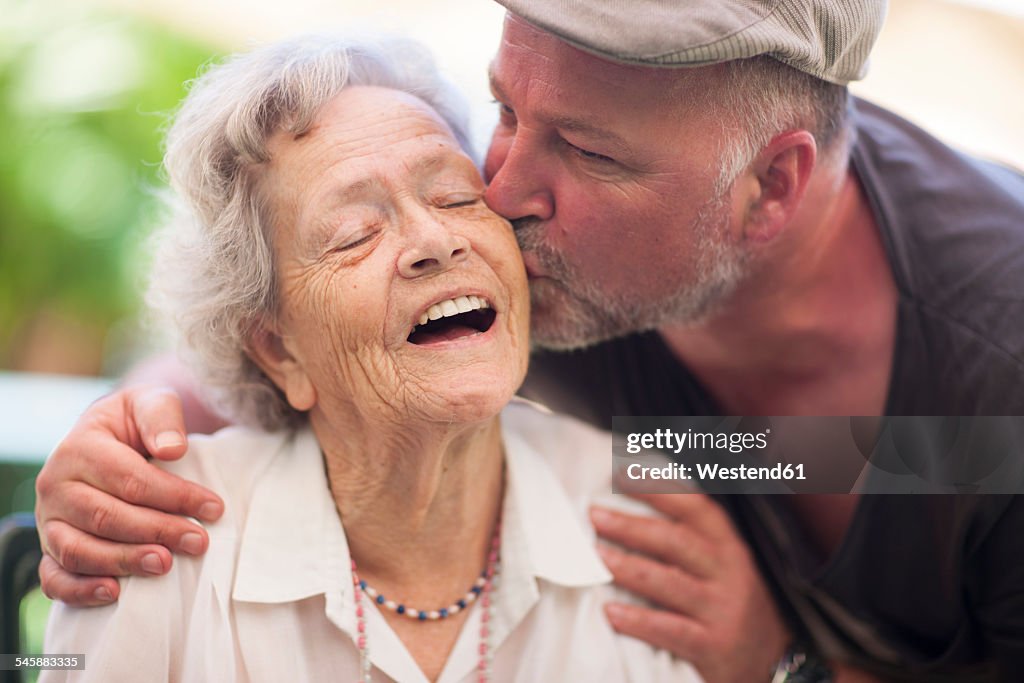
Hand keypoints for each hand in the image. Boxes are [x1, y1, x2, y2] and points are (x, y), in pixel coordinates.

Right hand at [35, 385, 223, 605]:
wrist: (107, 439)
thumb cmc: (135, 424)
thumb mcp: (149, 403)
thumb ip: (162, 416)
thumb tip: (172, 449)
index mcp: (79, 448)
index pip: (129, 479)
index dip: (174, 496)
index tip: (214, 508)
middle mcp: (56, 485)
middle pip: (106, 516)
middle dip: (157, 531)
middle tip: (198, 542)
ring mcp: (48, 521)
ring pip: (78, 550)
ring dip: (123, 562)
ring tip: (164, 565)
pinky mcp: (49, 548)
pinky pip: (54, 578)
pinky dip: (79, 590)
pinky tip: (114, 593)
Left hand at [591, 494, 788, 682]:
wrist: (773, 662)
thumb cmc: (734, 605)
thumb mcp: (724, 567)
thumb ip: (691, 540)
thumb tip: (635, 508)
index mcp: (729, 547)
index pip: (696, 508)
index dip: (660, 489)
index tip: (623, 475)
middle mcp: (729, 574)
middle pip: (677, 542)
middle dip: (632, 526)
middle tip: (595, 516)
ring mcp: (723, 611)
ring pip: (670, 583)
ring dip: (629, 568)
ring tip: (597, 558)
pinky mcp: (713, 647)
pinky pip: (671, 630)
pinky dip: (639, 621)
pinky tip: (611, 612)